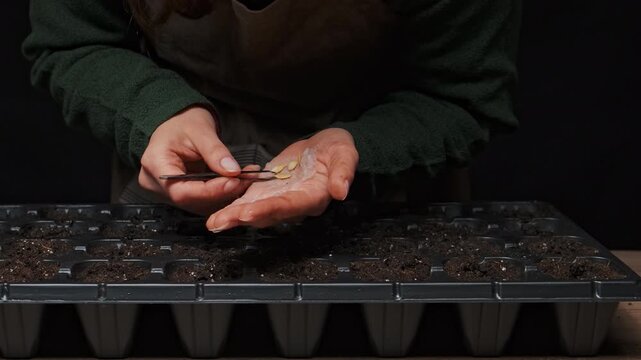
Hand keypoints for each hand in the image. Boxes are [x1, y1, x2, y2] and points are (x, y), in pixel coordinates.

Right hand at [138, 106, 251, 214]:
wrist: (177, 123)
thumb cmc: (182, 122)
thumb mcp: (200, 130)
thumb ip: (215, 152)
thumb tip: (232, 171)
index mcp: (155, 164)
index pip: (181, 190)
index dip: (209, 191)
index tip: (233, 181)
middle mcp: (157, 183)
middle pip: (191, 199)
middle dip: (222, 191)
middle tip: (247, 178)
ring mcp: (168, 191)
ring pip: (199, 203)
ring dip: (225, 193)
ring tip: (246, 178)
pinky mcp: (182, 193)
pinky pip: (202, 199)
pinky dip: (221, 192)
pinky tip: (236, 182)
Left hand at [206, 128, 358, 230]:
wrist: (328, 146)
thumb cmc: (338, 149)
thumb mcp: (346, 153)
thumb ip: (344, 172)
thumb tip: (341, 191)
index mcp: (314, 196)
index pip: (290, 205)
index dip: (269, 210)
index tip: (248, 213)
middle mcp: (295, 203)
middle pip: (268, 213)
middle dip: (244, 218)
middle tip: (220, 222)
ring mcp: (280, 198)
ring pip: (256, 211)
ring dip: (234, 217)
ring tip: (214, 222)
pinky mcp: (270, 191)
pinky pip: (250, 201)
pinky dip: (234, 207)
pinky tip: (217, 214)